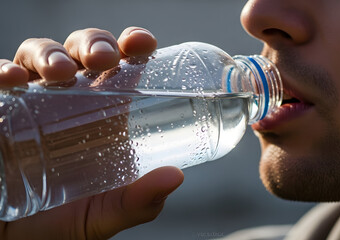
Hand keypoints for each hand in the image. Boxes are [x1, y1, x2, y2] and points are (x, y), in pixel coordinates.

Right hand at [0, 27, 183, 239]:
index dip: (131, 46)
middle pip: (81, 52)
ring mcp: (33, 103)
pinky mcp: (0, 112)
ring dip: (51, 54)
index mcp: (103, 116)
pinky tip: (12, 79)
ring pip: (40, 56)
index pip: (119, 67)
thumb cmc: (59, 223)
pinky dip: (4, 71)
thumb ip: (137, 202)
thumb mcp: (103, 214)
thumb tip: (174, 177)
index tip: (143, 44)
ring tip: (60, 73)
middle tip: (103, 60)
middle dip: (93, 44)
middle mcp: (69, 102)